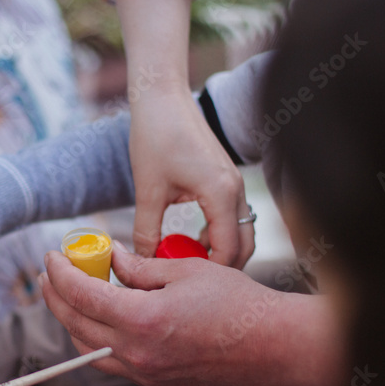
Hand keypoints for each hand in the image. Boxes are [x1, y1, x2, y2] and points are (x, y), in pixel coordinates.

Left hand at [40, 247, 343, 385]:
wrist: (277, 346)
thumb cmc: (239, 302)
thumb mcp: (185, 272)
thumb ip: (140, 268)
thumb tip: (111, 261)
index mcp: (142, 319)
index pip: (81, 296)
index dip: (60, 274)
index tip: (51, 257)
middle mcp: (138, 353)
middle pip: (76, 326)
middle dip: (57, 298)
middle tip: (51, 276)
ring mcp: (148, 374)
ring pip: (91, 352)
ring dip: (75, 324)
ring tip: (74, 298)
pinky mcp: (160, 385)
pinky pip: (116, 365)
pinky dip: (102, 343)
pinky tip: (107, 323)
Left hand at [109, 0, 252, 266]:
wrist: (162, 97)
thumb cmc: (154, 136)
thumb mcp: (147, 189)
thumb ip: (146, 230)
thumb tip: (141, 263)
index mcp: (220, 192)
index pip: (227, 250)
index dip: (207, 274)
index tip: (182, 289)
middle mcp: (235, 188)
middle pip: (243, 244)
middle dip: (220, 268)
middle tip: (187, 284)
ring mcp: (234, 182)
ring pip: (240, 231)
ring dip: (219, 250)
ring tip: (186, 263)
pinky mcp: (227, 178)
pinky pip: (232, 216)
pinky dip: (218, 233)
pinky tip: (191, 240)